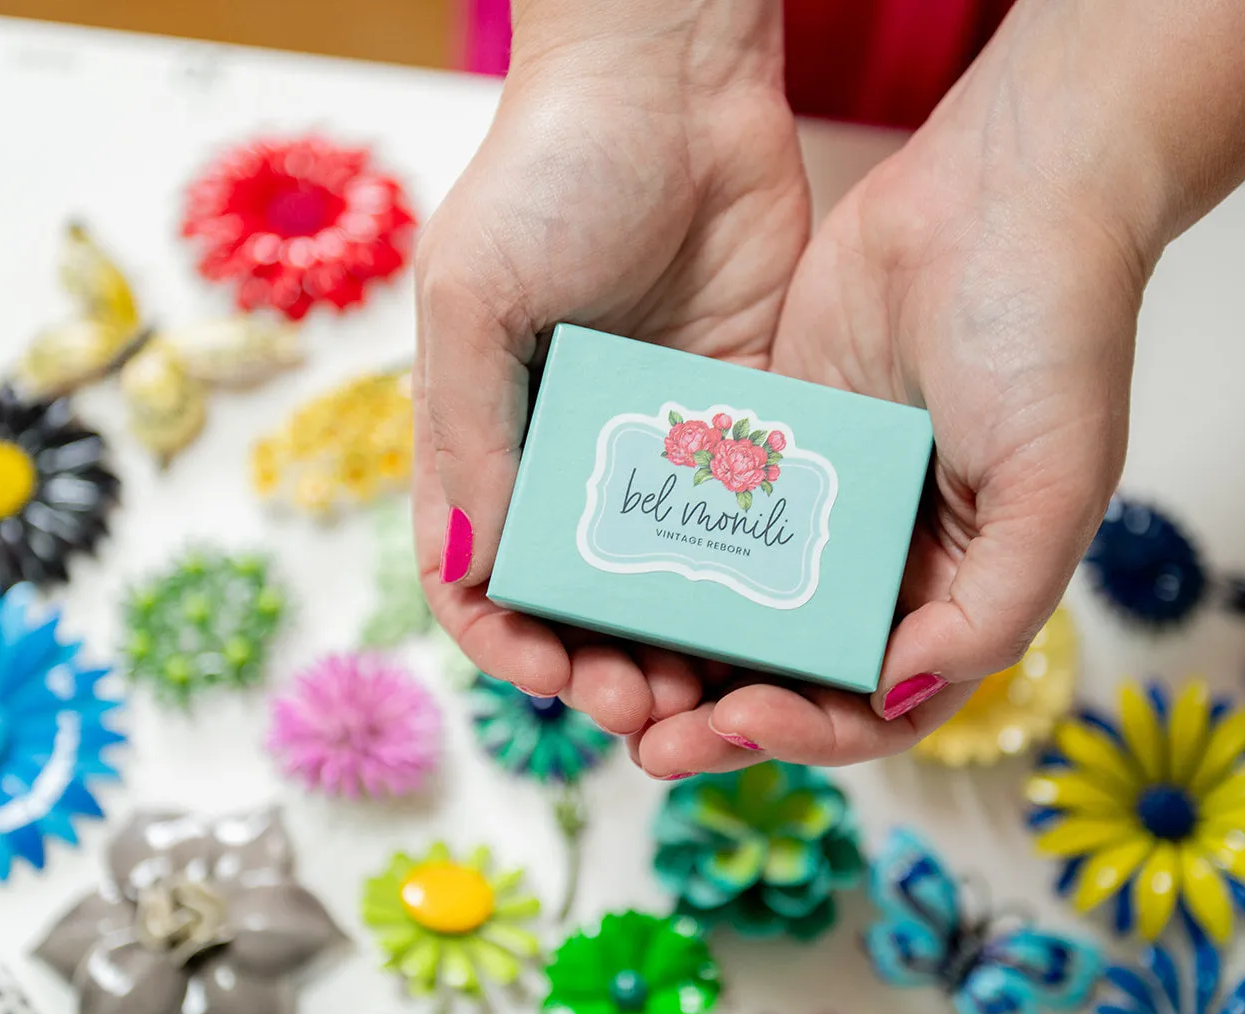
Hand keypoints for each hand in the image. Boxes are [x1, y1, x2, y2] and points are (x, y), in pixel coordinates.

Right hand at [412, 2, 809, 736]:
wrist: (672, 81)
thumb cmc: (546, 173)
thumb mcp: (476, 298)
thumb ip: (471, 434)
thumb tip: (472, 570)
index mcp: (489, 434)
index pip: (479, 576)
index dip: (505, 641)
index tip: (549, 671)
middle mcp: (572, 455)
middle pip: (580, 602)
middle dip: (603, 665)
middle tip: (646, 702)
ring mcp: (661, 445)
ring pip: (668, 583)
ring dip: (681, 646)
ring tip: (711, 687)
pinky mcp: (743, 421)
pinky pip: (745, 523)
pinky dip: (750, 581)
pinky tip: (773, 616)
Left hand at [630, 65, 1156, 775]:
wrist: (1004, 187)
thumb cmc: (1052, 335)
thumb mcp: (1053, 487)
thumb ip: (989, 610)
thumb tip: (895, 693)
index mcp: (956, 592)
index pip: (875, 706)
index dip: (807, 733)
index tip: (736, 722)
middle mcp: (885, 562)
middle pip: (791, 671)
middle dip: (722, 715)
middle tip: (648, 734)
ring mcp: (823, 503)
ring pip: (738, 606)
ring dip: (682, 649)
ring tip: (608, 670)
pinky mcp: (774, 439)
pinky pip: (712, 513)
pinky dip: (668, 551)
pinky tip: (609, 569)